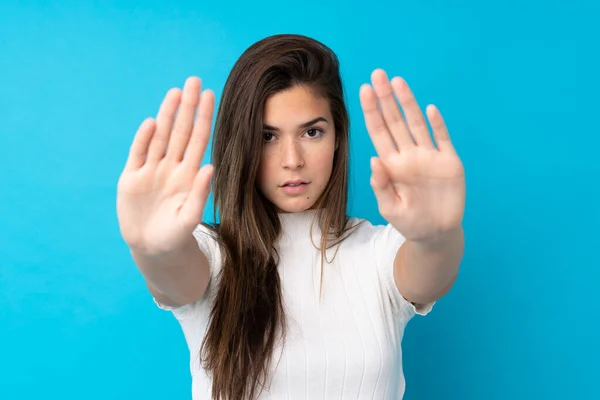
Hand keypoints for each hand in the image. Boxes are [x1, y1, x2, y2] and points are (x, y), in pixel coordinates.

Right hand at [116, 77, 214, 254]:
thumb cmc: (176, 236)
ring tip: (175, 93)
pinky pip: (138, 154)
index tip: (210, 96)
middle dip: (186, 107)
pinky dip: (143, 139)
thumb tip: (209, 167)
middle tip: (193, 81)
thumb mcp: (190, 217)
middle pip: (179, 131)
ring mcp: (150, 171)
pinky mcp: (131, 179)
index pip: (198, 140)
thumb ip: (200, 193)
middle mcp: (171, 168)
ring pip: (160, 137)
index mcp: (188, 175)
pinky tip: (152, 122)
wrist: (153, 250)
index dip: (203, 118)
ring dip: (166, 115)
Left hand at [359, 69, 465, 242]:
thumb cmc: (409, 222)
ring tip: (398, 81)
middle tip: (378, 74)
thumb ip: (381, 186)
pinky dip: (437, 124)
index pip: (379, 132)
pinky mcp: (449, 162)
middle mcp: (408, 155)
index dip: (372, 111)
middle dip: (386, 98)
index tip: (364, 90)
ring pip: (416, 124)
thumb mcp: (390, 208)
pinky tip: (429, 109)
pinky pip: (442, 139)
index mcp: (391, 164)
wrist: (436, 233)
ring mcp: (429, 156)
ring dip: (408, 102)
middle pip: (395, 121)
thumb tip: (374, 160)